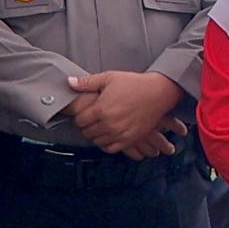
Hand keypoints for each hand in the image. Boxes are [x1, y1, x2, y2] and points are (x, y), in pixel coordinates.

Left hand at [66, 69, 186, 158]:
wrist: (158, 92)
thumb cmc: (135, 84)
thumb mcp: (109, 78)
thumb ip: (87, 82)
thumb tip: (70, 82)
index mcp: (101, 109)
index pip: (79, 121)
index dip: (79, 117)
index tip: (83, 113)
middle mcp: (108, 124)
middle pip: (87, 132)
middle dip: (86, 126)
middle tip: (91, 119)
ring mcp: (119, 134)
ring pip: (97, 142)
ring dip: (96, 135)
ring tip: (100, 126)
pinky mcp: (129, 139)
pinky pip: (111, 148)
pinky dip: (106, 144)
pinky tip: (108, 135)